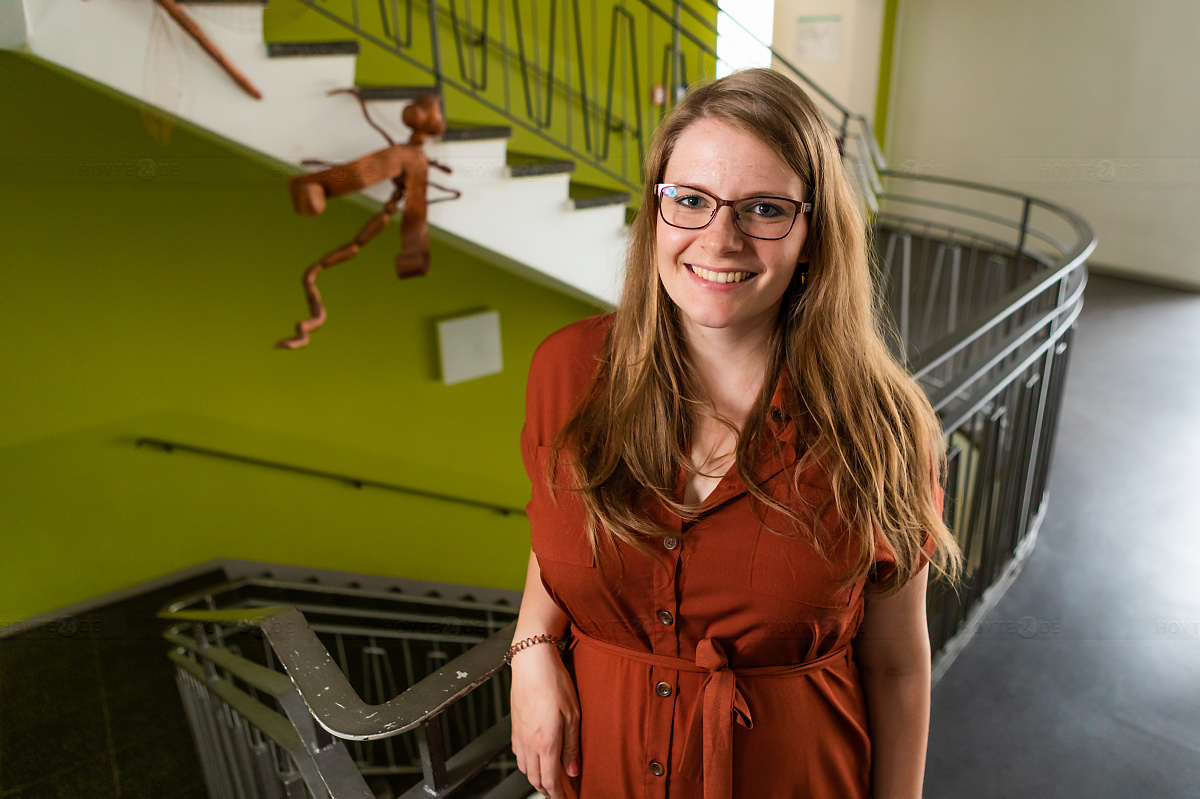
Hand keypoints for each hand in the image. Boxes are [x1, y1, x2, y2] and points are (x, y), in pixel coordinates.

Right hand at [510, 642, 580, 797]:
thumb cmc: (554, 684)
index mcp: (546, 744)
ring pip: (525, 769)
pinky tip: (534, 760)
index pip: (551, 781)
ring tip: (548, 781)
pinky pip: (518, 755)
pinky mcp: (515, 727)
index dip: (558, 795)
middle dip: (547, 791)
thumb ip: (572, 746)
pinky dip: (527, 765)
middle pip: (536, 779)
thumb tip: (573, 770)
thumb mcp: (573, 716)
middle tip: (559, 794)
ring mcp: (519, 736)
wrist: (532, 663)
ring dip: (536, 779)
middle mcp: (529, 744)